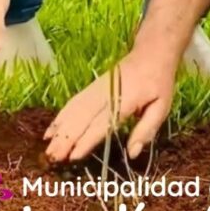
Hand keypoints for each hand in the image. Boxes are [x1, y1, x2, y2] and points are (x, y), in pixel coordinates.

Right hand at [44, 46, 178, 162]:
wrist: (151, 53)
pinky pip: (74, 101)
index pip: (103, 122)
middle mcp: (107, 93)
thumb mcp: (162, 107)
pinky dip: (61, 115)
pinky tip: (52, 129)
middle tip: (53, 158)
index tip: (74, 156)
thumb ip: (146, 130)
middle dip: (67, 138)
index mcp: (126, 100)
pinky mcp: (92, 86)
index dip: (87, 139)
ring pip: (74, 109)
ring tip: (48, 147)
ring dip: (60, 128)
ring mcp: (97, 88)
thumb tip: (132, 154)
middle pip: (83, 117)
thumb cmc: (159, 84)